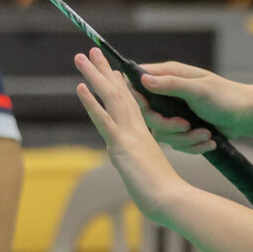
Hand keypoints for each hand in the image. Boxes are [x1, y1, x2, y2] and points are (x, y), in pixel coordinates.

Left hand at [75, 49, 185, 217]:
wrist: (172, 200)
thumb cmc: (163, 192)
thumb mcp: (148, 171)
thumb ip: (140, 163)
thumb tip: (133, 163)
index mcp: (141, 133)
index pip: (128, 103)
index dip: (119, 85)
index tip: (111, 70)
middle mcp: (136, 128)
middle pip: (117, 92)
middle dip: (103, 71)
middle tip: (92, 51)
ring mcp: (129, 134)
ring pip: (110, 97)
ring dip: (94, 75)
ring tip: (81, 56)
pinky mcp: (123, 145)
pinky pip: (105, 119)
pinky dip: (92, 102)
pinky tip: (80, 87)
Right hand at [132, 60, 249, 153]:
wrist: (247, 116)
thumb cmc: (226, 97)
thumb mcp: (199, 90)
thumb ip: (171, 85)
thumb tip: (143, 80)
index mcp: (168, 76)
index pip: (137, 83)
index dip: (136, 98)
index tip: (148, 110)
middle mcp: (167, 94)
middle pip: (147, 115)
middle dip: (166, 125)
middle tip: (185, 126)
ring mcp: (173, 113)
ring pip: (161, 133)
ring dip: (184, 139)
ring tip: (205, 135)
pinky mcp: (182, 130)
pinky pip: (176, 144)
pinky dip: (193, 146)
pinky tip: (209, 142)